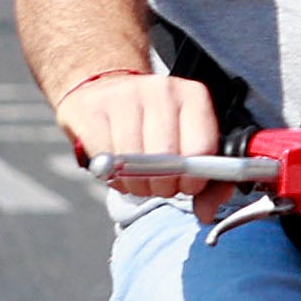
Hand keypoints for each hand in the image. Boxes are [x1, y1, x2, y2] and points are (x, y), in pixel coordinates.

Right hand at [54, 68, 227, 210]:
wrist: (105, 87)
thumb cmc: (153, 123)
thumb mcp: (189, 140)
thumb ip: (209, 180)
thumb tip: (206, 213)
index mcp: (192, 96)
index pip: (201, 148)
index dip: (193, 179)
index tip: (187, 186)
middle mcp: (160, 90)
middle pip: (166, 158)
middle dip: (164, 185)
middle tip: (160, 185)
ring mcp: (123, 97)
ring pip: (133, 162)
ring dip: (137, 184)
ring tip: (138, 178)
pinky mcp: (91, 110)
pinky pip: (105, 159)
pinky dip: (112, 175)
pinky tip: (117, 168)